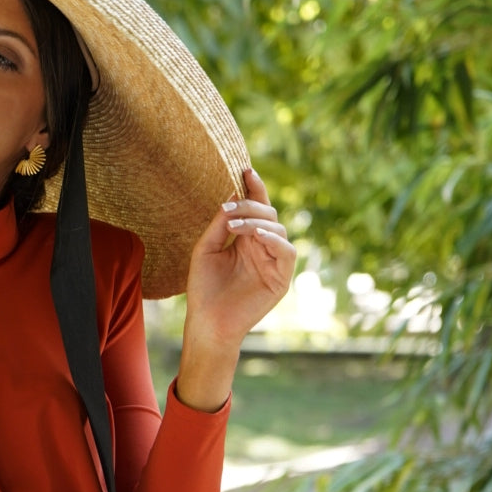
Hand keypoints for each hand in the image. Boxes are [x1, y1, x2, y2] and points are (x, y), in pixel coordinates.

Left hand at [183, 164, 295, 353]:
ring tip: (234, 227)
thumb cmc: (203, 289)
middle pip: (268, 214)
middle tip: (230, 208)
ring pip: (278, 228)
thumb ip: (220, 224)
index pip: (255, 208)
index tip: (245, 170)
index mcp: (246, 239)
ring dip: (257, 222)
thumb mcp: (206, 249)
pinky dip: (274, 240)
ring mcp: (274, 262)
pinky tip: (256, 237)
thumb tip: (233, 197)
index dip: (253, 188)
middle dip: (250, 206)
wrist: (207, 322)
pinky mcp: (281, 279)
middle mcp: (262, 247)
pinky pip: (287, 251)